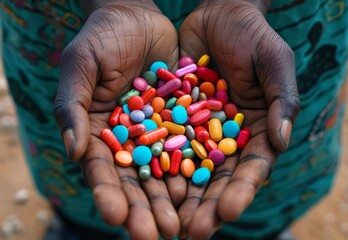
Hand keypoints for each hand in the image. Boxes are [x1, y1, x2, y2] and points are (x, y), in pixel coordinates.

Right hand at [54, 1, 183, 238]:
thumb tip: (73, 152)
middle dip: (145, 208)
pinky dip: (195, 168)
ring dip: (172, 198)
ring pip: (165, 171)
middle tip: (157, 236)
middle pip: (136, 180)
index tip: (116, 218)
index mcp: (99, 132)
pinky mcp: (181, 119)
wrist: (136, 16)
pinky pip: (190, 146)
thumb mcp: (80, 67)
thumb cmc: (101, 38)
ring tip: (183, 226)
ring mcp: (157, 131)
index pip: (102, 170)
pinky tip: (202, 189)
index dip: (108, 194)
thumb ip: (72, 108)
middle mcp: (130, 138)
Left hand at [177, 0, 299, 237]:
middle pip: (216, 177)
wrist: (217, 14)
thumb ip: (283, 98)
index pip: (251, 167)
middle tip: (192, 231)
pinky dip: (155, 164)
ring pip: (187, 168)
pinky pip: (162, 143)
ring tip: (166, 222)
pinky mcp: (172, 116)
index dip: (241, 190)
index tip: (228, 212)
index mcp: (256, 129)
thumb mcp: (274, 60)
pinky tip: (144, 184)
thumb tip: (282, 141)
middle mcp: (225, 136)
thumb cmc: (252, 35)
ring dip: (177, 195)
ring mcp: (197, 129)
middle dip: (206, 205)